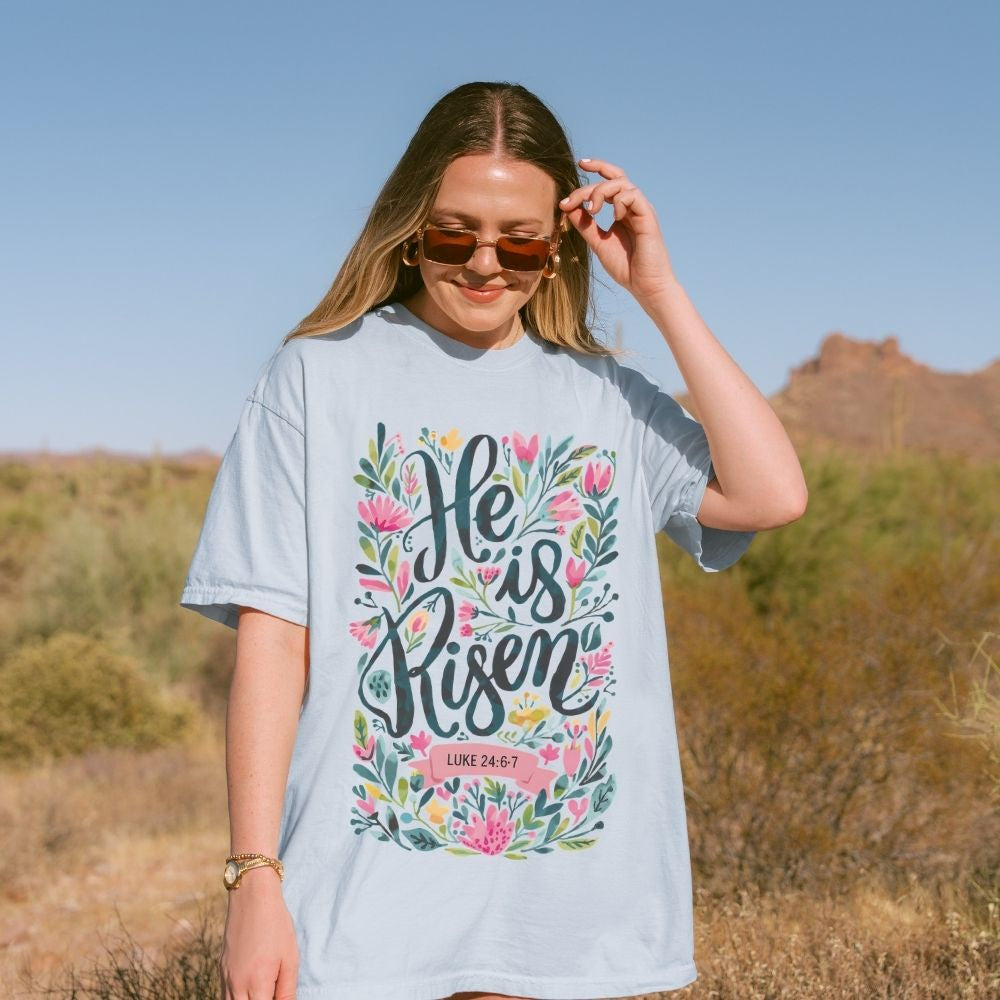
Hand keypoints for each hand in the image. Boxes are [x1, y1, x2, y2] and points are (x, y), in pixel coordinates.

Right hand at [219, 872, 298, 998]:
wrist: (252, 897)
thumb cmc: (276, 925)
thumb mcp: (290, 958)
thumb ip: (287, 991)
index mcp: (258, 983)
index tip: (278, 997)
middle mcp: (237, 984)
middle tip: (270, 993)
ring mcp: (226, 977)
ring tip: (262, 990)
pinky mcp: (222, 969)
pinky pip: (225, 996)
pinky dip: (236, 999)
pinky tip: (250, 991)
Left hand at [559, 157, 677, 305]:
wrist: (645, 286)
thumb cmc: (626, 267)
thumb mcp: (598, 242)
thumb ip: (585, 225)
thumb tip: (568, 207)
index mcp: (623, 211)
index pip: (611, 180)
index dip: (597, 167)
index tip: (579, 165)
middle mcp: (634, 206)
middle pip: (614, 178)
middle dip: (589, 184)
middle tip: (571, 201)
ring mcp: (642, 210)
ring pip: (621, 183)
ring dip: (600, 192)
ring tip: (592, 211)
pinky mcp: (648, 216)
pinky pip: (632, 195)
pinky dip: (618, 201)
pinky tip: (613, 216)